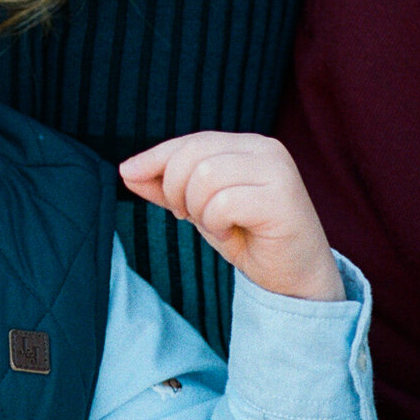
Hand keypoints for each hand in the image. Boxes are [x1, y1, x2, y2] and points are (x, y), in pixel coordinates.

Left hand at [119, 132, 344, 301]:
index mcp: (247, 145)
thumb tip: (126, 170)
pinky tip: (231, 232)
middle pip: (193, 155)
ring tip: (215, 224)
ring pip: (206, 176)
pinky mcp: (283, 199)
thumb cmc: (247, 236)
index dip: (154, 157)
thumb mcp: (198, 207)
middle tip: (188, 216)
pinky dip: (217, 222)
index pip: (190, 141)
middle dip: (176, 189)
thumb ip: (166, 187)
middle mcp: (266, 149)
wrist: (292, 278)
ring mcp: (278, 171)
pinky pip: (225, 202)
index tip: (128, 174)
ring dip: (199, 209)